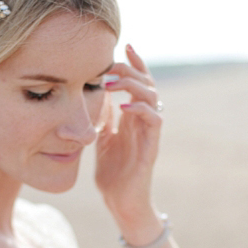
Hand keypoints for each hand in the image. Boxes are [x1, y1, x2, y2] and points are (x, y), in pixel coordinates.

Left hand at [95, 44, 161, 228]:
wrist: (120, 201)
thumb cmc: (112, 172)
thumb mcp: (102, 137)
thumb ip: (102, 116)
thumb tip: (94, 92)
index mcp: (133, 116)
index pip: (138, 82)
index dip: (134, 63)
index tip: (123, 45)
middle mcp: (144, 120)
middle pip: (147, 83)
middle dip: (130, 69)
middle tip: (111, 65)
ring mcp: (149, 133)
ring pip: (153, 97)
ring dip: (133, 86)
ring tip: (112, 84)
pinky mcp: (151, 147)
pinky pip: (154, 121)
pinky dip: (141, 110)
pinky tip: (125, 106)